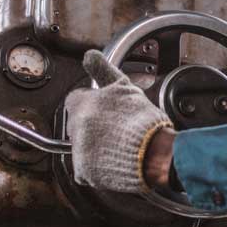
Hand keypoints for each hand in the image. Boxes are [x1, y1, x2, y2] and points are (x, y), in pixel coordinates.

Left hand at [65, 51, 172, 193]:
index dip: (91, 104)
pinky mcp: (83, 171)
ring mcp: (78, 150)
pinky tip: (113, 161)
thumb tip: (89, 55)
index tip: (103, 110)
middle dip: (93, 126)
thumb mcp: (124, 87)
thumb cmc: (142, 122)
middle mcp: (76, 127)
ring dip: (95, 146)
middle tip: (114, 129)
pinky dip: (97, 167)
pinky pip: (84, 169)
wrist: (152, 154)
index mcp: (82, 104)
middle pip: (77, 124)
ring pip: (82, 146)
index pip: (75, 101)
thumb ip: (103, 70)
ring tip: (118, 146)